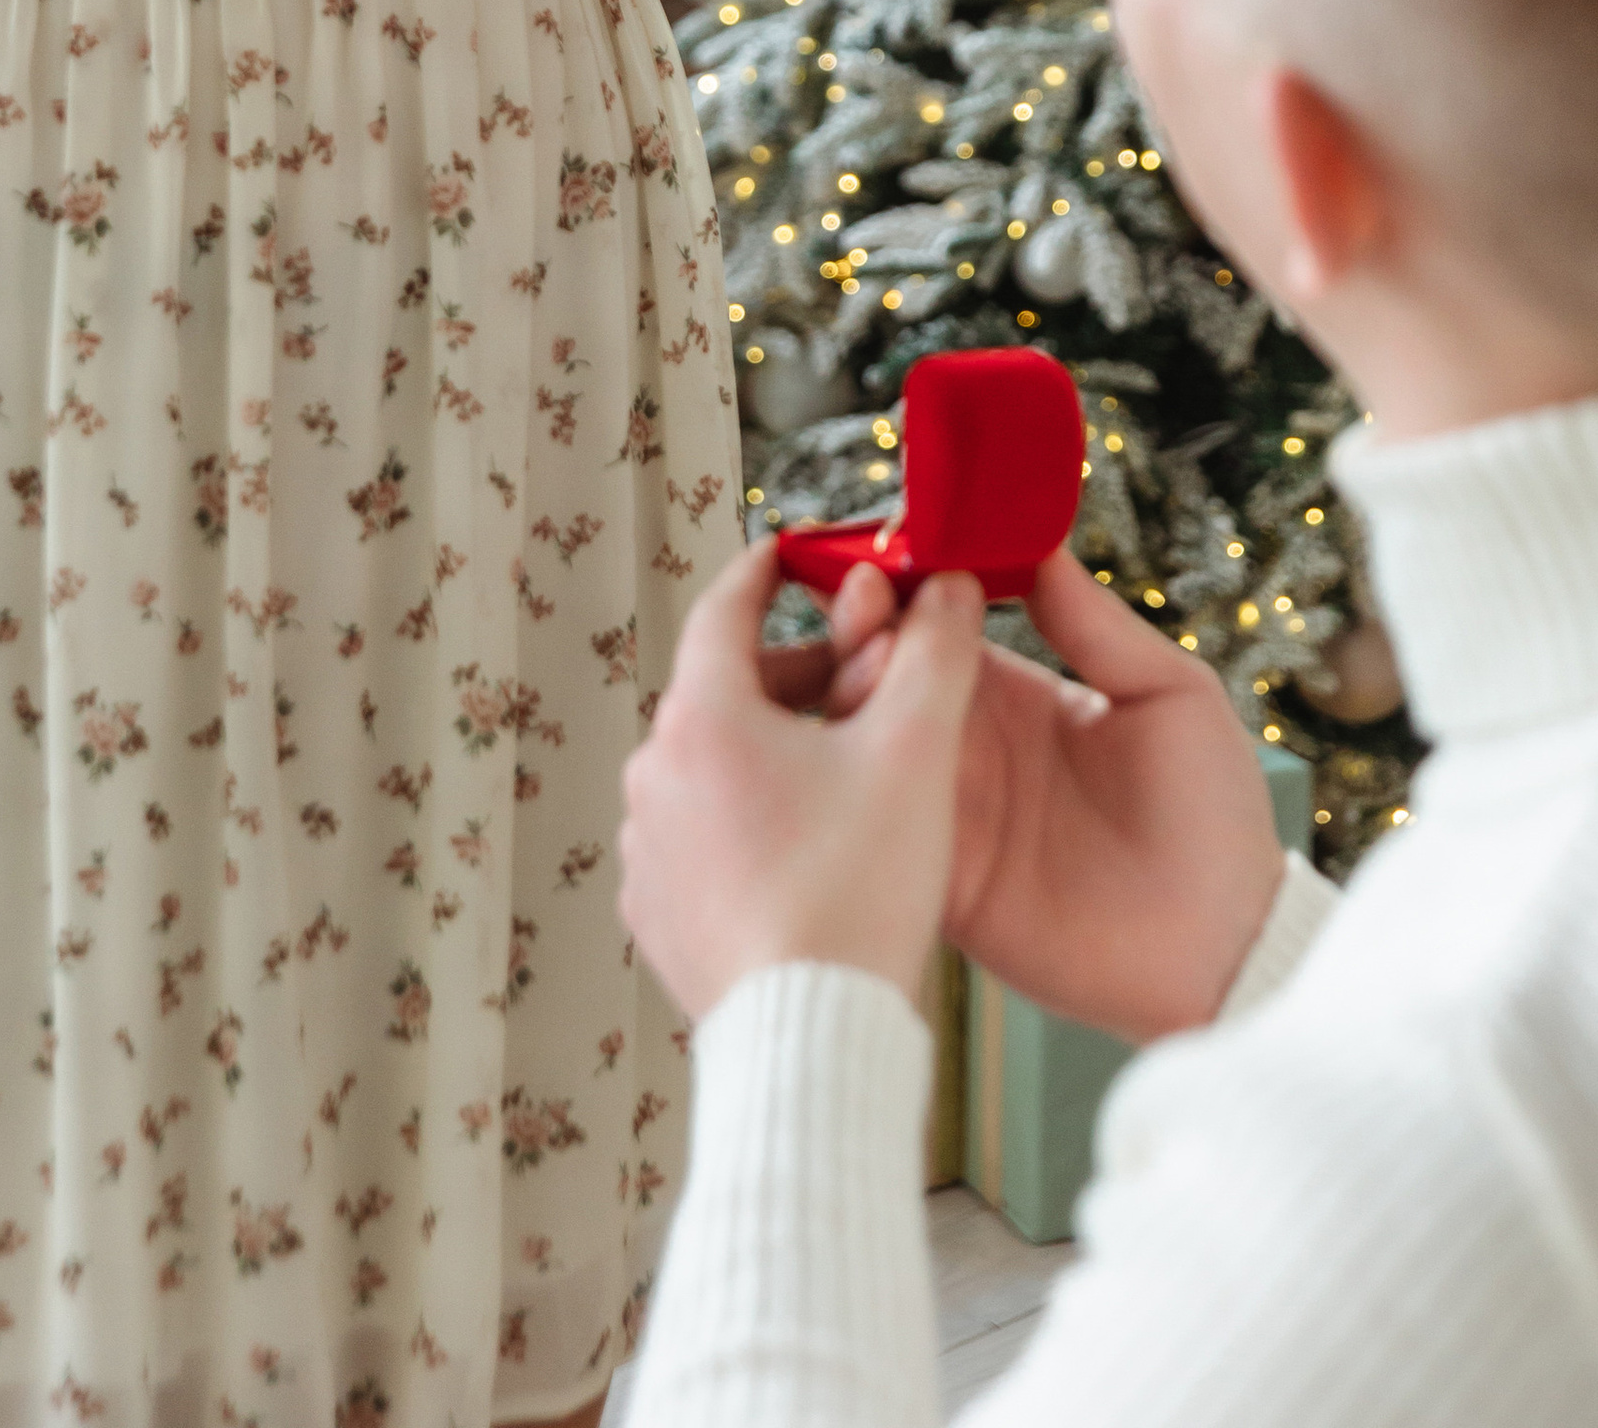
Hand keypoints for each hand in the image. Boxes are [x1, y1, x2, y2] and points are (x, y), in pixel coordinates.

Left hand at [617, 540, 985, 1022]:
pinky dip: (752, 821)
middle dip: (799, 679)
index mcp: (701, 717)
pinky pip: (704, 836)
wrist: (812, 1044)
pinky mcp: (657, 915)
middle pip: (727, 692)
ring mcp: (647, 851)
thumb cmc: (859, 889)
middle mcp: (653, 774)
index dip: (766, 572)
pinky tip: (811, 850)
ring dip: (776, 754)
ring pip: (715, 767)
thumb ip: (936, 651)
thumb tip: (951, 585)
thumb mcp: (916, 752)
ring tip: (848, 778)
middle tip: (866, 689)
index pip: (725, 607)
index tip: (792, 553)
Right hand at [825, 548, 1284, 1045]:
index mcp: (1016, 696)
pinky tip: (858, 750)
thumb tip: (1039, 542)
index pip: (940, 628)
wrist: (1224, 944)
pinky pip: (884, 829)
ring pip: (873, 745)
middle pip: (891, 678)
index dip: (911, 589)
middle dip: (865, 631)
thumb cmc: (1213, 813)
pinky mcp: (942, 881)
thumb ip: (1095, 625)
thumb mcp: (1168, 692)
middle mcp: (970, 748)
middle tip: (861, 600)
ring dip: (853, 696)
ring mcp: (950, 815)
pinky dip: (860, 789)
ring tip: (862, 659)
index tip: (889, 552)